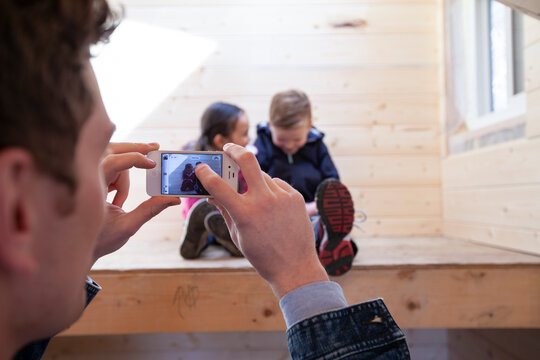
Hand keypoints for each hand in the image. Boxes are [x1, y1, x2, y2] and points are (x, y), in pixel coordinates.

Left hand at [94, 142, 179, 261]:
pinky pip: (106, 167)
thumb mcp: (127, 227)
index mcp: (90, 189)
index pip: (113, 162)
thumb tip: (173, 199)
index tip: (152, 165)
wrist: (75, 248)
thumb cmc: (98, 240)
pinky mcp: (86, 178)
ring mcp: (83, 176)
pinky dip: (117, 177)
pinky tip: (115, 199)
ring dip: (123, 175)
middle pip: (111, 150)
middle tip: (154, 148)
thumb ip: (150, 210)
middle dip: (134, 149)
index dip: (134, 159)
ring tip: (121, 202)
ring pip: (111, 158)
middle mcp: (83, 178)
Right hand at [196, 143, 327, 297]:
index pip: (218, 185)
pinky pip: (277, 185)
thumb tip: (211, 194)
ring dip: (254, 181)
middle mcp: (264, 201)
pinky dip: (270, 191)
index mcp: (244, 214)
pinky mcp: (295, 197)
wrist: (296, 267)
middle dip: (234, 149)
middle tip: (227, 148)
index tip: (200, 167)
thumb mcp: (238, 235)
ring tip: (255, 199)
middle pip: (248, 160)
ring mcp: (282, 197)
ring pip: (262, 175)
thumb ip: (225, 211)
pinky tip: (272, 207)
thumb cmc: (262, 256)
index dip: (205, 173)